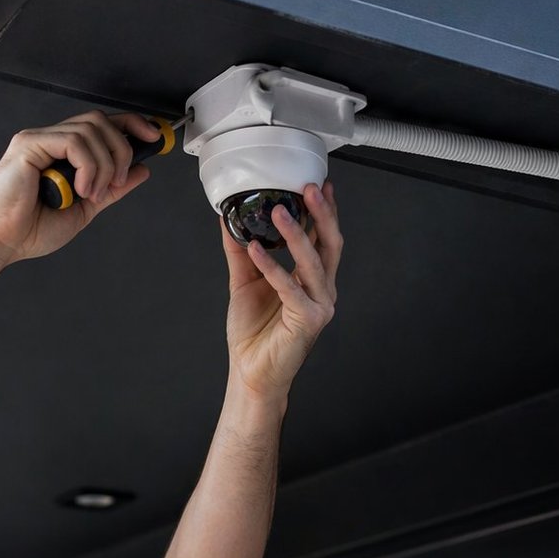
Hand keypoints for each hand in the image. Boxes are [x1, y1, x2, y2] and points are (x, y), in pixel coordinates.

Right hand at [0, 111, 162, 265]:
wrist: (0, 242)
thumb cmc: (28, 229)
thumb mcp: (84, 209)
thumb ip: (111, 189)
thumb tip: (141, 171)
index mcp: (62, 153)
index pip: (102, 125)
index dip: (131, 126)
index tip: (154, 138)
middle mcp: (51, 141)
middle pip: (101, 121)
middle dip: (121, 150)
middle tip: (118, 181)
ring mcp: (39, 140)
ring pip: (91, 130)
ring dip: (104, 164)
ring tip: (91, 193)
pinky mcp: (29, 144)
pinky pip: (73, 141)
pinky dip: (87, 166)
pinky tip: (79, 188)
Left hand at [223, 182, 341, 399]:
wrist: (251, 373)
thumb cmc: (254, 333)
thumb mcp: (245, 282)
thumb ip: (240, 251)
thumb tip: (228, 219)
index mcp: (312, 280)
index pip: (324, 238)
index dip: (323, 211)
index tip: (317, 184)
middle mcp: (322, 290)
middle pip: (330, 244)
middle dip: (322, 214)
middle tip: (308, 188)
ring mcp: (319, 305)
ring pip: (313, 262)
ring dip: (296, 234)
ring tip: (278, 211)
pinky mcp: (308, 321)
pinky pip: (290, 288)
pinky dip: (273, 267)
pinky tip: (255, 250)